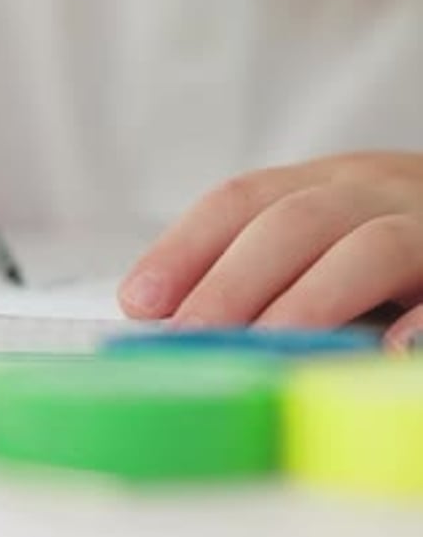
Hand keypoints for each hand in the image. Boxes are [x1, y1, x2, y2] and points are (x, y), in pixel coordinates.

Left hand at [119, 152, 422, 348]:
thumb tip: (173, 313)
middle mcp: (368, 192)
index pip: (241, 200)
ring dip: (309, 302)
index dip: (187, 246)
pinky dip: (419, 321)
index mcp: (321, 184)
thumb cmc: (386, 231)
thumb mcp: (326, 225)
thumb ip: (265, 259)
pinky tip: (388, 352)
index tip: (141, 299)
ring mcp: (421, 222)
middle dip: (233, 281)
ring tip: (266, 348)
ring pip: (367, 248)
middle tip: (190, 336)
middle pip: (293, 222)